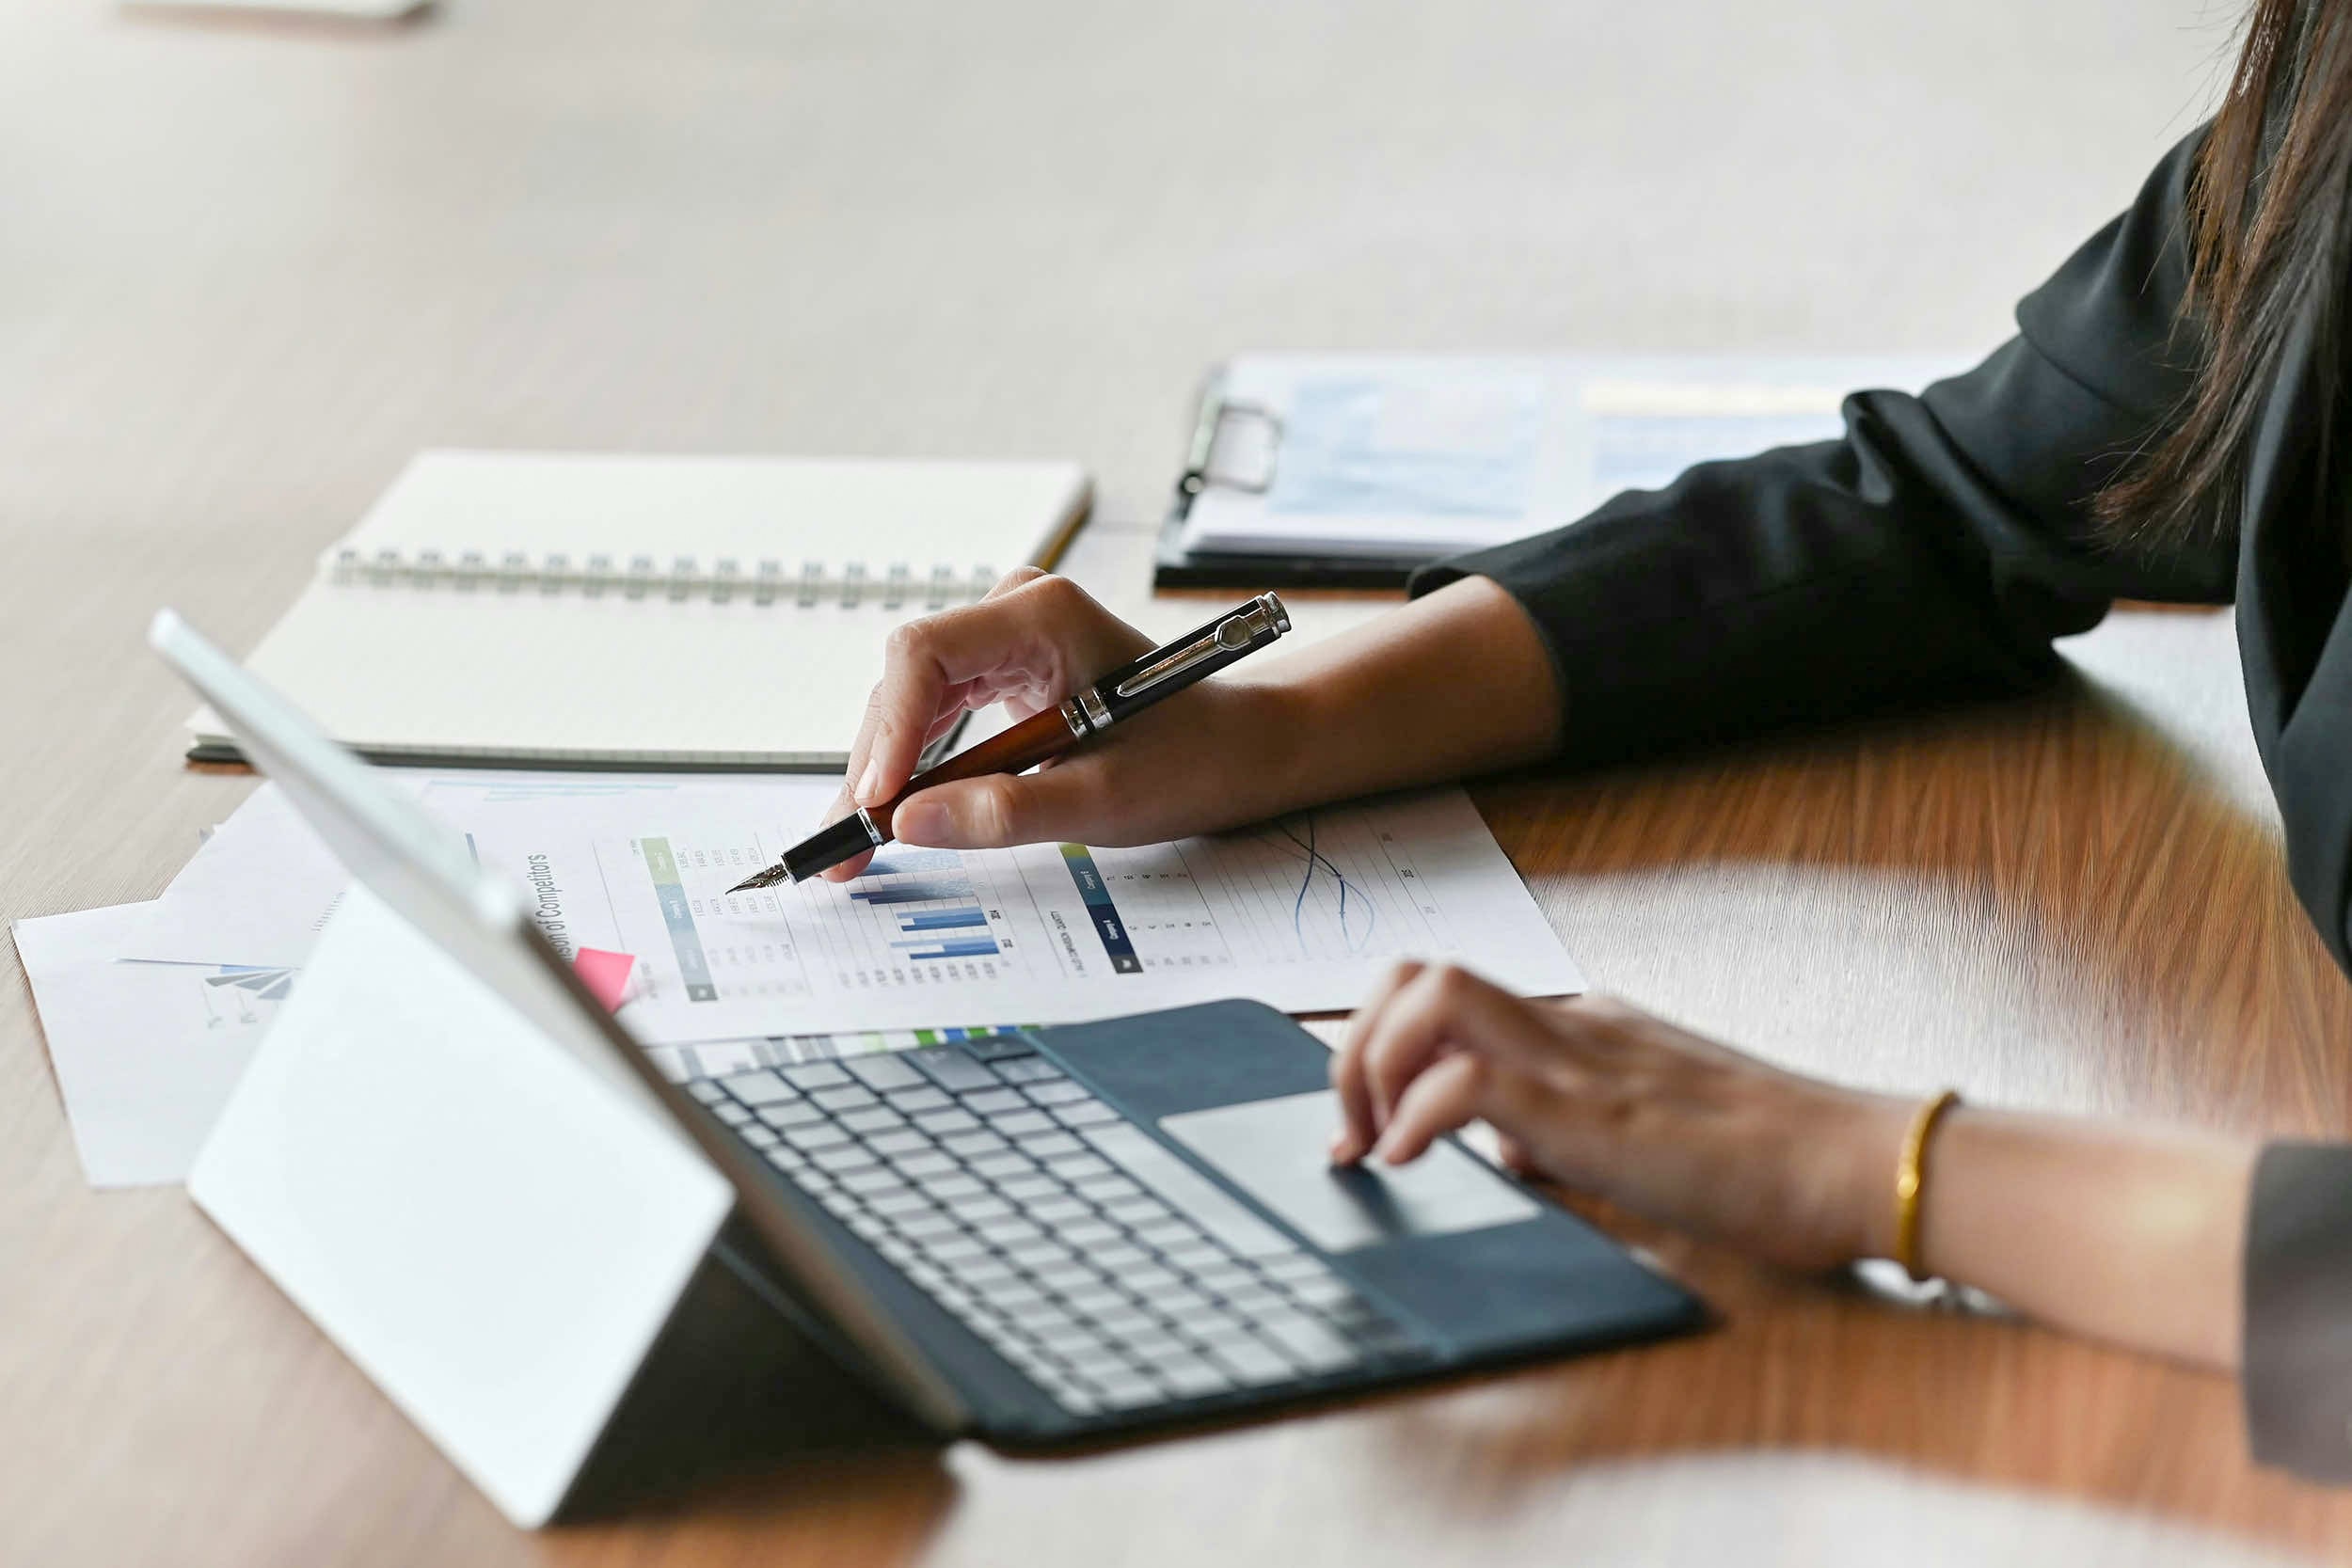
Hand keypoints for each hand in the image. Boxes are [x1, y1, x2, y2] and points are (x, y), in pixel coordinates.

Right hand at [818, 569, 1309, 878]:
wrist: (1238, 749)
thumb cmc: (1192, 758)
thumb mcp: (1104, 799)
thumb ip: (1007, 811)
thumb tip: (910, 826)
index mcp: (1045, 615)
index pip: (927, 654)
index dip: (892, 731)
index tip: (876, 804)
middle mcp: (1015, 611)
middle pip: (907, 681)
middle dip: (874, 767)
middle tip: (842, 849)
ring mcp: (1003, 637)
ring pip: (909, 702)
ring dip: (881, 774)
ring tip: (850, 849)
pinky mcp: (999, 669)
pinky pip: (933, 715)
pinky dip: (910, 769)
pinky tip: (884, 819)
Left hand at [1329, 963, 1908, 1271]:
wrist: (1852, 1164)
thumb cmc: (1768, 1164)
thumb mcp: (1639, 1138)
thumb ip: (1565, 1130)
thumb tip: (1502, 1151)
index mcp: (1583, 1025)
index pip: (1448, 995)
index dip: (1381, 1047)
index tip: (1364, 1126)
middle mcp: (1571, 1024)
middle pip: (1418, 973)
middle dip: (1355, 1045)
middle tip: (1351, 1130)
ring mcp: (1580, 1058)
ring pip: (1432, 995)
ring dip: (1375, 1065)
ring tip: (1377, 1142)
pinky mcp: (1591, 1110)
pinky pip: (1468, 1081)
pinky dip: (1418, 1116)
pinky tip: (1414, 1164)